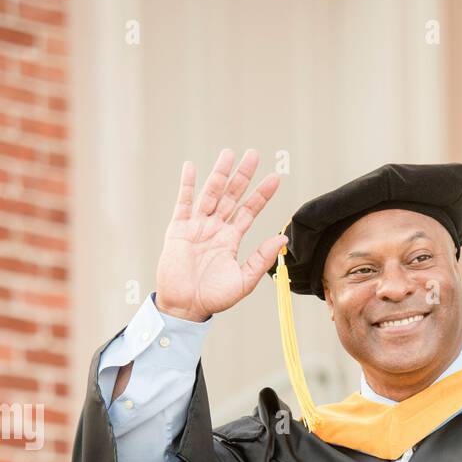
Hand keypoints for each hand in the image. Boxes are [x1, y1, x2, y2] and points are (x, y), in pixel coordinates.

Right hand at [155, 148, 287, 321]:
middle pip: (231, 196)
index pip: (249, 211)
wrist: (186, 307)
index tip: (275, 178)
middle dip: (242, 176)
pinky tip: (191, 168)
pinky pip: (183, 203)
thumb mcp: (244, 280)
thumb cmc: (214, 298)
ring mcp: (197, 226)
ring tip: (229, 154)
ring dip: (219, 174)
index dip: (262, 195)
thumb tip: (283, 239)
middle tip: (254, 154)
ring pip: (210, 194)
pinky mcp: (178, 229)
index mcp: (231, 239)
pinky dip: (187, 185)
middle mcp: (215, 228)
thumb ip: (262, 259)